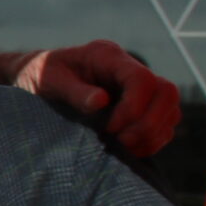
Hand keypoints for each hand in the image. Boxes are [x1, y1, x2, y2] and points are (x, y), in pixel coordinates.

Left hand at [0, 40, 180, 158]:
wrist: (35, 78)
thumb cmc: (39, 76)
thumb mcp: (49, 80)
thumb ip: (74, 91)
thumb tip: (101, 102)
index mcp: (107, 56)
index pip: (142, 79)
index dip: (134, 108)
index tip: (110, 128)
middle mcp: (128, 69)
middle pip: (167, 93)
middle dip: (149, 123)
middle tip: (121, 142)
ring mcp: (137, 88)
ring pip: (170, 109)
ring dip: (153, 134)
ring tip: (123, 148)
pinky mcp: (139, 106)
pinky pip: (164, 124)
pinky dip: (152, 140)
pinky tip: (129, 149)